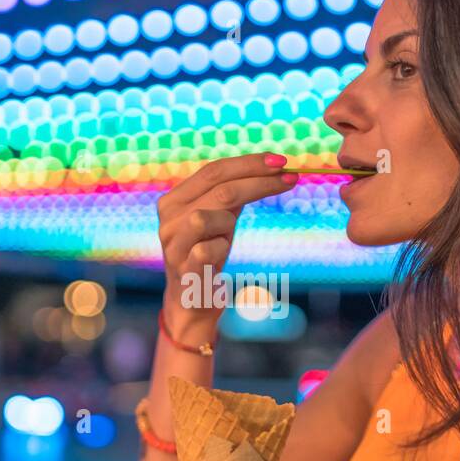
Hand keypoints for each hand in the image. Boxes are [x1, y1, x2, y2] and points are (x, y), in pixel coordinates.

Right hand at [156, 152, 296, 342]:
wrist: (192, 299)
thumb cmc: (208, 253)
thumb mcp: (220, 217)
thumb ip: (232, 192)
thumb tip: (271, 167)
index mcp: (175, 199)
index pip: (213, 170)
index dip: (248, 163)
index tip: (280, 161)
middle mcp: (169, 219)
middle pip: (219, 189)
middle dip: (258, 181)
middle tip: (290, 178)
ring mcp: (173, 245)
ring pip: (207, 217)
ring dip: (228, 223)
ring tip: (226, 236)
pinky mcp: (183, 270)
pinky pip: (206, 251)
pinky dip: (220, 248)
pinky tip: (220, 253)